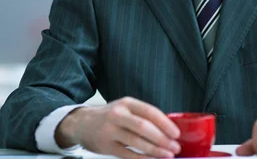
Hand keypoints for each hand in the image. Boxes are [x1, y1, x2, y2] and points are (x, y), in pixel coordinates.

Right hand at [56, 97, 180, 158]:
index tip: (176, 133)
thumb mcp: (124, 108)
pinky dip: (142, 158)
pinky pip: (127, 154)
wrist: (81, 123)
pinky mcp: (106, 146)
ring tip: (168, 155)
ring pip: (137, 142)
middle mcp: (118, 114)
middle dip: (162, 139)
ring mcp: (110, 131)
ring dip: (155, 150)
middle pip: (144, 127)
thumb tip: (167, 128)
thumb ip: (142, 115)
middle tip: (175, 147)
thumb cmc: (109, 116)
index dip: (165, 123)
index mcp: (126, 103)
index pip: (150, 111)